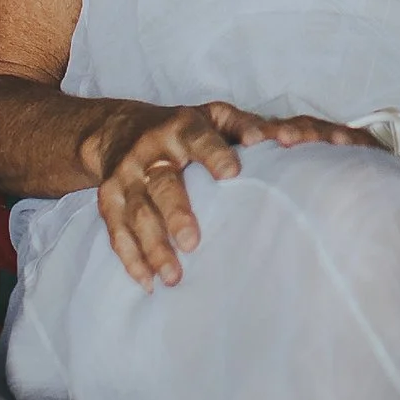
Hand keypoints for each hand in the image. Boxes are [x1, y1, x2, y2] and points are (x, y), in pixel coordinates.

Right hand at [85, 100, 379, 289]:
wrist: (118, 131)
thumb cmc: (185, 127)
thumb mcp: (215, 116)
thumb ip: (248, 127)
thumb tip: (292, 138)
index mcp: (180, 127)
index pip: (197, 139)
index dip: (213, 154)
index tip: (232, 173)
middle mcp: (149, 152)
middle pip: (162, 184)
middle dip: (176, 213)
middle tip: (194, 241)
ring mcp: (125, 179)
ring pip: (137, 215)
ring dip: (154, 247)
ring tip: (174, 276)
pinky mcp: (107, 203)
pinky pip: (116, 234)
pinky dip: (132, 259)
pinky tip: (149, 283)